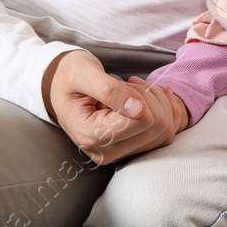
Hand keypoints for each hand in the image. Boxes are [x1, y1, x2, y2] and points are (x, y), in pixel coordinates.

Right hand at [43, 51, 179, 164]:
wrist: (61, 87)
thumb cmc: (69, 77)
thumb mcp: (84, 74)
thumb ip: (110, 91)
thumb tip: (139, 110)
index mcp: (92, 136)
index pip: (141, 120)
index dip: (142, 96)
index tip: (126, 82)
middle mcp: (106, 152)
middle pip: (158, 129)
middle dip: (152, 99)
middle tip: (131, 84)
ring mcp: (119, 153)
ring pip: (164, 133)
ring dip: (158, 104)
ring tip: (135, 91)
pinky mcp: (130, 149)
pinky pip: (163, 136)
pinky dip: (163, 111)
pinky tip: (150, 96)